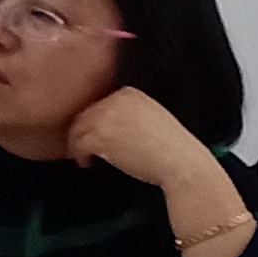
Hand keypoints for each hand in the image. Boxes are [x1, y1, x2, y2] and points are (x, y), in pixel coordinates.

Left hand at [65, 86, 211, 190]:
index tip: (96, 134)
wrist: (179, 161)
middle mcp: (115, 101)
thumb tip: (114, 129)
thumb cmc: (173, 147)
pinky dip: (80, 155)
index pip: (101, 104)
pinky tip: (87, 163)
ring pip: (78, 129)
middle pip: (86, 115)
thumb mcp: (153, 118)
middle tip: (84, 147)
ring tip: (84, 157)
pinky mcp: (99, 137)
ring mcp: (105, 118)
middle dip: (83, 132)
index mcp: (130, 93)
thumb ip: (131, 115)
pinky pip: (78, 145)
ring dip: (78, 144)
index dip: (95, 121)